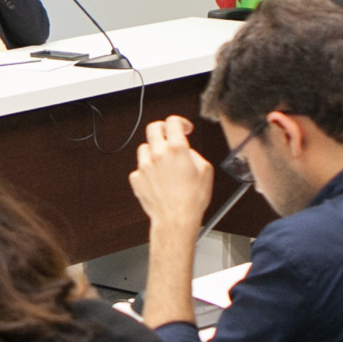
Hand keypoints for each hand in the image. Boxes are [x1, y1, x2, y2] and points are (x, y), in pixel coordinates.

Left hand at [129, 115, 216, 233]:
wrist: (176, 219)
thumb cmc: (192, 200)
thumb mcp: (205, 171)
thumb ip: (194, 155)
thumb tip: (187, 152)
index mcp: (177, 149)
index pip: (173, 121)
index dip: (180, 121)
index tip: (184, 128)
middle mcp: (158, 154)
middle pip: (153, 127)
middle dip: (162, 128)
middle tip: (168, 135)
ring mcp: (145, 166)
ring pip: (144, 147)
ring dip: (153, 151)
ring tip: (163, 162)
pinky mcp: (137, 178)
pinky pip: (139, 168)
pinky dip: (147, 171)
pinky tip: (157, 179)